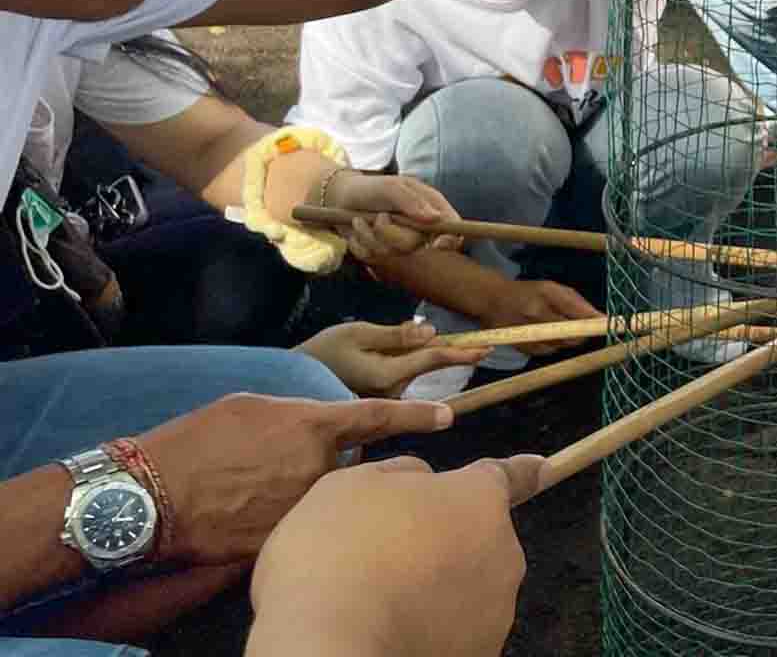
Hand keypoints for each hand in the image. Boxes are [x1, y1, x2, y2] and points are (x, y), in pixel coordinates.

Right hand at [136, 393, 452, 563]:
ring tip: (257, 499)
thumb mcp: (250, 409)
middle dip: (338, 474)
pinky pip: (307, 537)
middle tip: (280, 473)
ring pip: (330, 506)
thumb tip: (316, 428)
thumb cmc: (195, 442)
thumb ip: (297, 417)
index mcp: (313, 427)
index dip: (416, 415)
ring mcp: (306, 511)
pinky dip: (294, 533)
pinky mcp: (287, 546)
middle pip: (354, 472)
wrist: (151, 498)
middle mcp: (321, 470)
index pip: (378, 417)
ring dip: (312, 504)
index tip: (448, 416)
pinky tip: (258, 526)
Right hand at [248, 455, 542, 656]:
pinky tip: (390, 627)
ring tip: (380, 598)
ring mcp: (496, 608)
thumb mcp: (354, 485)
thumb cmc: (337, 554)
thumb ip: (402, 475)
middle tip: (387, 555)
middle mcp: (503, 551)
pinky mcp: (482, 651)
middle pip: (478, 537)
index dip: (522, 471)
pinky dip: (432, 627)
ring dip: (438, 586)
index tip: (541, 467)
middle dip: (445, 540)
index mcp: (479, 500)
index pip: (508, 477)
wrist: (330, 646)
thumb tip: (424, 483)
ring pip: (469, 586)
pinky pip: (457, 628)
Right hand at [296, 321, 489, 397]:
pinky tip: (374, 356)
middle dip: (445, 351)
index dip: (461, 351)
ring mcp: (385, 400)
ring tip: (381, 344)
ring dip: (414, 354)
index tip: (486, 348)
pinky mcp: (379, 401)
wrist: (290, 382)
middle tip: (477, 344)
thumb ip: (395, 335)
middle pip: (426, 364)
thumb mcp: (356, 333)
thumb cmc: (320, 353)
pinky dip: (399, 361)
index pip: (431, 359)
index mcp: (386, 375)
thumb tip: (431, 332)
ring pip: (412, 370)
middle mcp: (390, 393)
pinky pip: (400, 377)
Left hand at [315, 170, 463, 256]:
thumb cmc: (371, 188)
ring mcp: (401, 244)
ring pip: (392, 254)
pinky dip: (359, 245)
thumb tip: (434, 218)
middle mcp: (420, 230)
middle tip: (378, 217)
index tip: (436, 245)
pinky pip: (373, 259)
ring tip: (360, 221)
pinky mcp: (382, 254)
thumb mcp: (392, 187)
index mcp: (431, 210)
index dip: (450, 240)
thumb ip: (412, 201)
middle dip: (391, 234)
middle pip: (416, 246)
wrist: (343, 198)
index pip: (452, 229)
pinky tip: (357, 232)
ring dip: (369, 237)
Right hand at [483, 279, 601, 356]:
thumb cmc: (528, 291)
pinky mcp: (522, 347)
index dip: (594, 322)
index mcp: (547, 294)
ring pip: (562, 345)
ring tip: (559, 328)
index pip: (578, 311)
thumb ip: (577, 303)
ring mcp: (528, 332)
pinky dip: (554, 346)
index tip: (608, 325)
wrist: (492, 300)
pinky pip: (549, 352)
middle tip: (585, 329)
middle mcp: (536, 313)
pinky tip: (548, 336)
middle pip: (573, 334)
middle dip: (583, 333)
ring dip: (569, 340)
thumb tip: (602, 319)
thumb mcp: (552, 288)